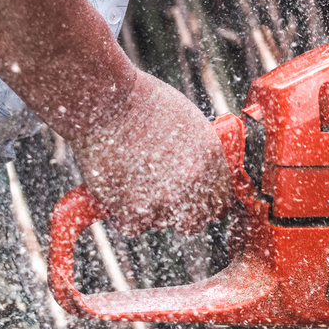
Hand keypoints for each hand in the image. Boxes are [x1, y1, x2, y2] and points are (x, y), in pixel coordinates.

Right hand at [68, 71, 233, 236]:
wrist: (107, 101)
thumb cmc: (144, 102)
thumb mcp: (189, 122)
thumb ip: (199, 153)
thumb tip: (202, 174)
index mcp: (211, 159)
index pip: (221, 202)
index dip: (207, 206)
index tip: (197, 205)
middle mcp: (192, 182)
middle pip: (194, 222)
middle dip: (180, 214)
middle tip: (163, 200)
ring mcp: (164, 198)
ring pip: (161, 223)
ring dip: (149, 211)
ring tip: (134, 182)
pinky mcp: (133, 208)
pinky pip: (133, 227)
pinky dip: (124, 216)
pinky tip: (119, 195)